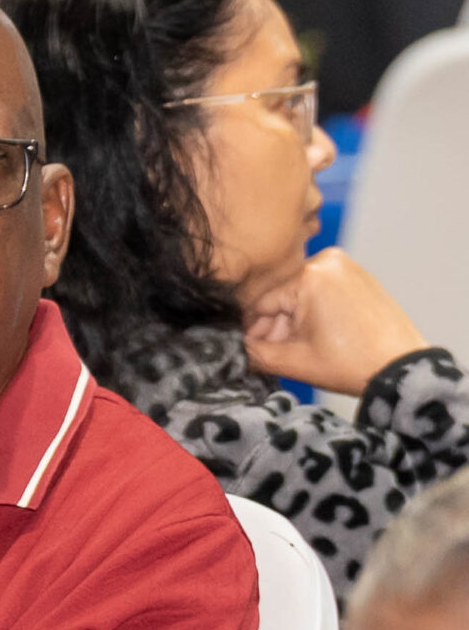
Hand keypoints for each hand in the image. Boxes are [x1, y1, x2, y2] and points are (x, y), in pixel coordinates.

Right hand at [241, 249, 427, 395]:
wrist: (402, 368)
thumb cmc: (353, 363)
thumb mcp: (292, 361)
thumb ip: (252, 352)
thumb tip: (226, 348)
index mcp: (308, 275)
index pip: (260, 303)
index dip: (250, 331)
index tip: (244, 350)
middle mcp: (327, 261)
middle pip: (281, 297)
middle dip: (273, 326)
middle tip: (272, 354)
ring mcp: (346, 266)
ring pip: (299, 294)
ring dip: (292, 321)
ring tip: (298, 348)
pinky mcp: (358, 275)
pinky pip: (321, 290)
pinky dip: (313, 312)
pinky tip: (316, 337)